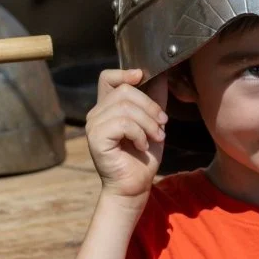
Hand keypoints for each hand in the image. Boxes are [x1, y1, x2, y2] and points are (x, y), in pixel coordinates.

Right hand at [85, 69, 167, 208]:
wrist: (135, 185)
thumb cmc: (143, 156)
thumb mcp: (154, 122)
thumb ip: (156, 98)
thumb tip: (164, 73)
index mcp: (108, 107)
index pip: (107, 77)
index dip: (124, 73)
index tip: (143, 77)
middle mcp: (97, 113)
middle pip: (125, 90)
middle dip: (150, 106)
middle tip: (162, 124)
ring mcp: (94, 125)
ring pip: (125, 107)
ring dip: (148, 123)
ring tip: (156, 137)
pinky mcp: (96, 138)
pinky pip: (123, 124)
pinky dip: (139, 134)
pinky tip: (142, 146)